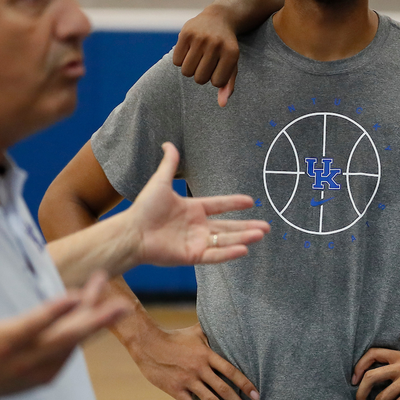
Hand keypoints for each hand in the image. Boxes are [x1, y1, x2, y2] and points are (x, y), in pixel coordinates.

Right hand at [0, 256, 128, 399]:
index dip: (55, 311)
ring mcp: (38, 370)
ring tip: (110, 296)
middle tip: (122, 304)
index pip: (33, 325)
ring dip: (94, 321)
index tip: (76, 295)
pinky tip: (92, 314)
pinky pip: (71, 354)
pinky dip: (83, 336)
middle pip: (67, 337)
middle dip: (96, 320)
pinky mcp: (45, 377)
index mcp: (3, 342)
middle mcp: (25, 359)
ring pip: (74, 344)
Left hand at [129, 143, 269, 265]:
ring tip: (260, 235)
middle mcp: (197, 227)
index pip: (219, 206)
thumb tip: (168, 144)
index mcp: (192, 209)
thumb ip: (169, 164)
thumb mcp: (160, 182)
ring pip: (225, 240)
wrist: (132, 232)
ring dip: (243, 238)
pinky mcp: (192, 256)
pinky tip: (244, 250)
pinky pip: (215, 255)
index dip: (234, 203)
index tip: (250, 201)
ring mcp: (196, 242)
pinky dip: (229, 253)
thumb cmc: (144, 208)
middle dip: (248, 226)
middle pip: (228, 226)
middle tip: (266, 227)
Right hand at [129, 322, 257, 399]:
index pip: (231, 371)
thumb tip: (228, 324)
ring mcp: (187, 380)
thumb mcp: (196, 332)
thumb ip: (213, 333)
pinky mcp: (175, 389)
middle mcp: (200, 368)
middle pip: (225, 390)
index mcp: (207, 355)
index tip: (256, 397)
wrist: (147, 343)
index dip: (245, 384)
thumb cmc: (174, 337)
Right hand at [173, 4, 241, 104]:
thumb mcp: (232, 64)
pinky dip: (180, 60)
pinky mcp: (185, 33)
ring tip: (197, 58)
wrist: (219, 18)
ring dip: (190, 69)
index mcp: (231, 53)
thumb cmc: (226, 47)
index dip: (215, 79)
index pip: (217, 82)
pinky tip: (189, 51)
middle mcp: (216, 44)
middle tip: (206, 63)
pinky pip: (176, 61)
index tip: (218, 68)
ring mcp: (200, 38)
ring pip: (186, 72)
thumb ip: (228, 85)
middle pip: (199, 79)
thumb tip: (222, 104)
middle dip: (201, 75)